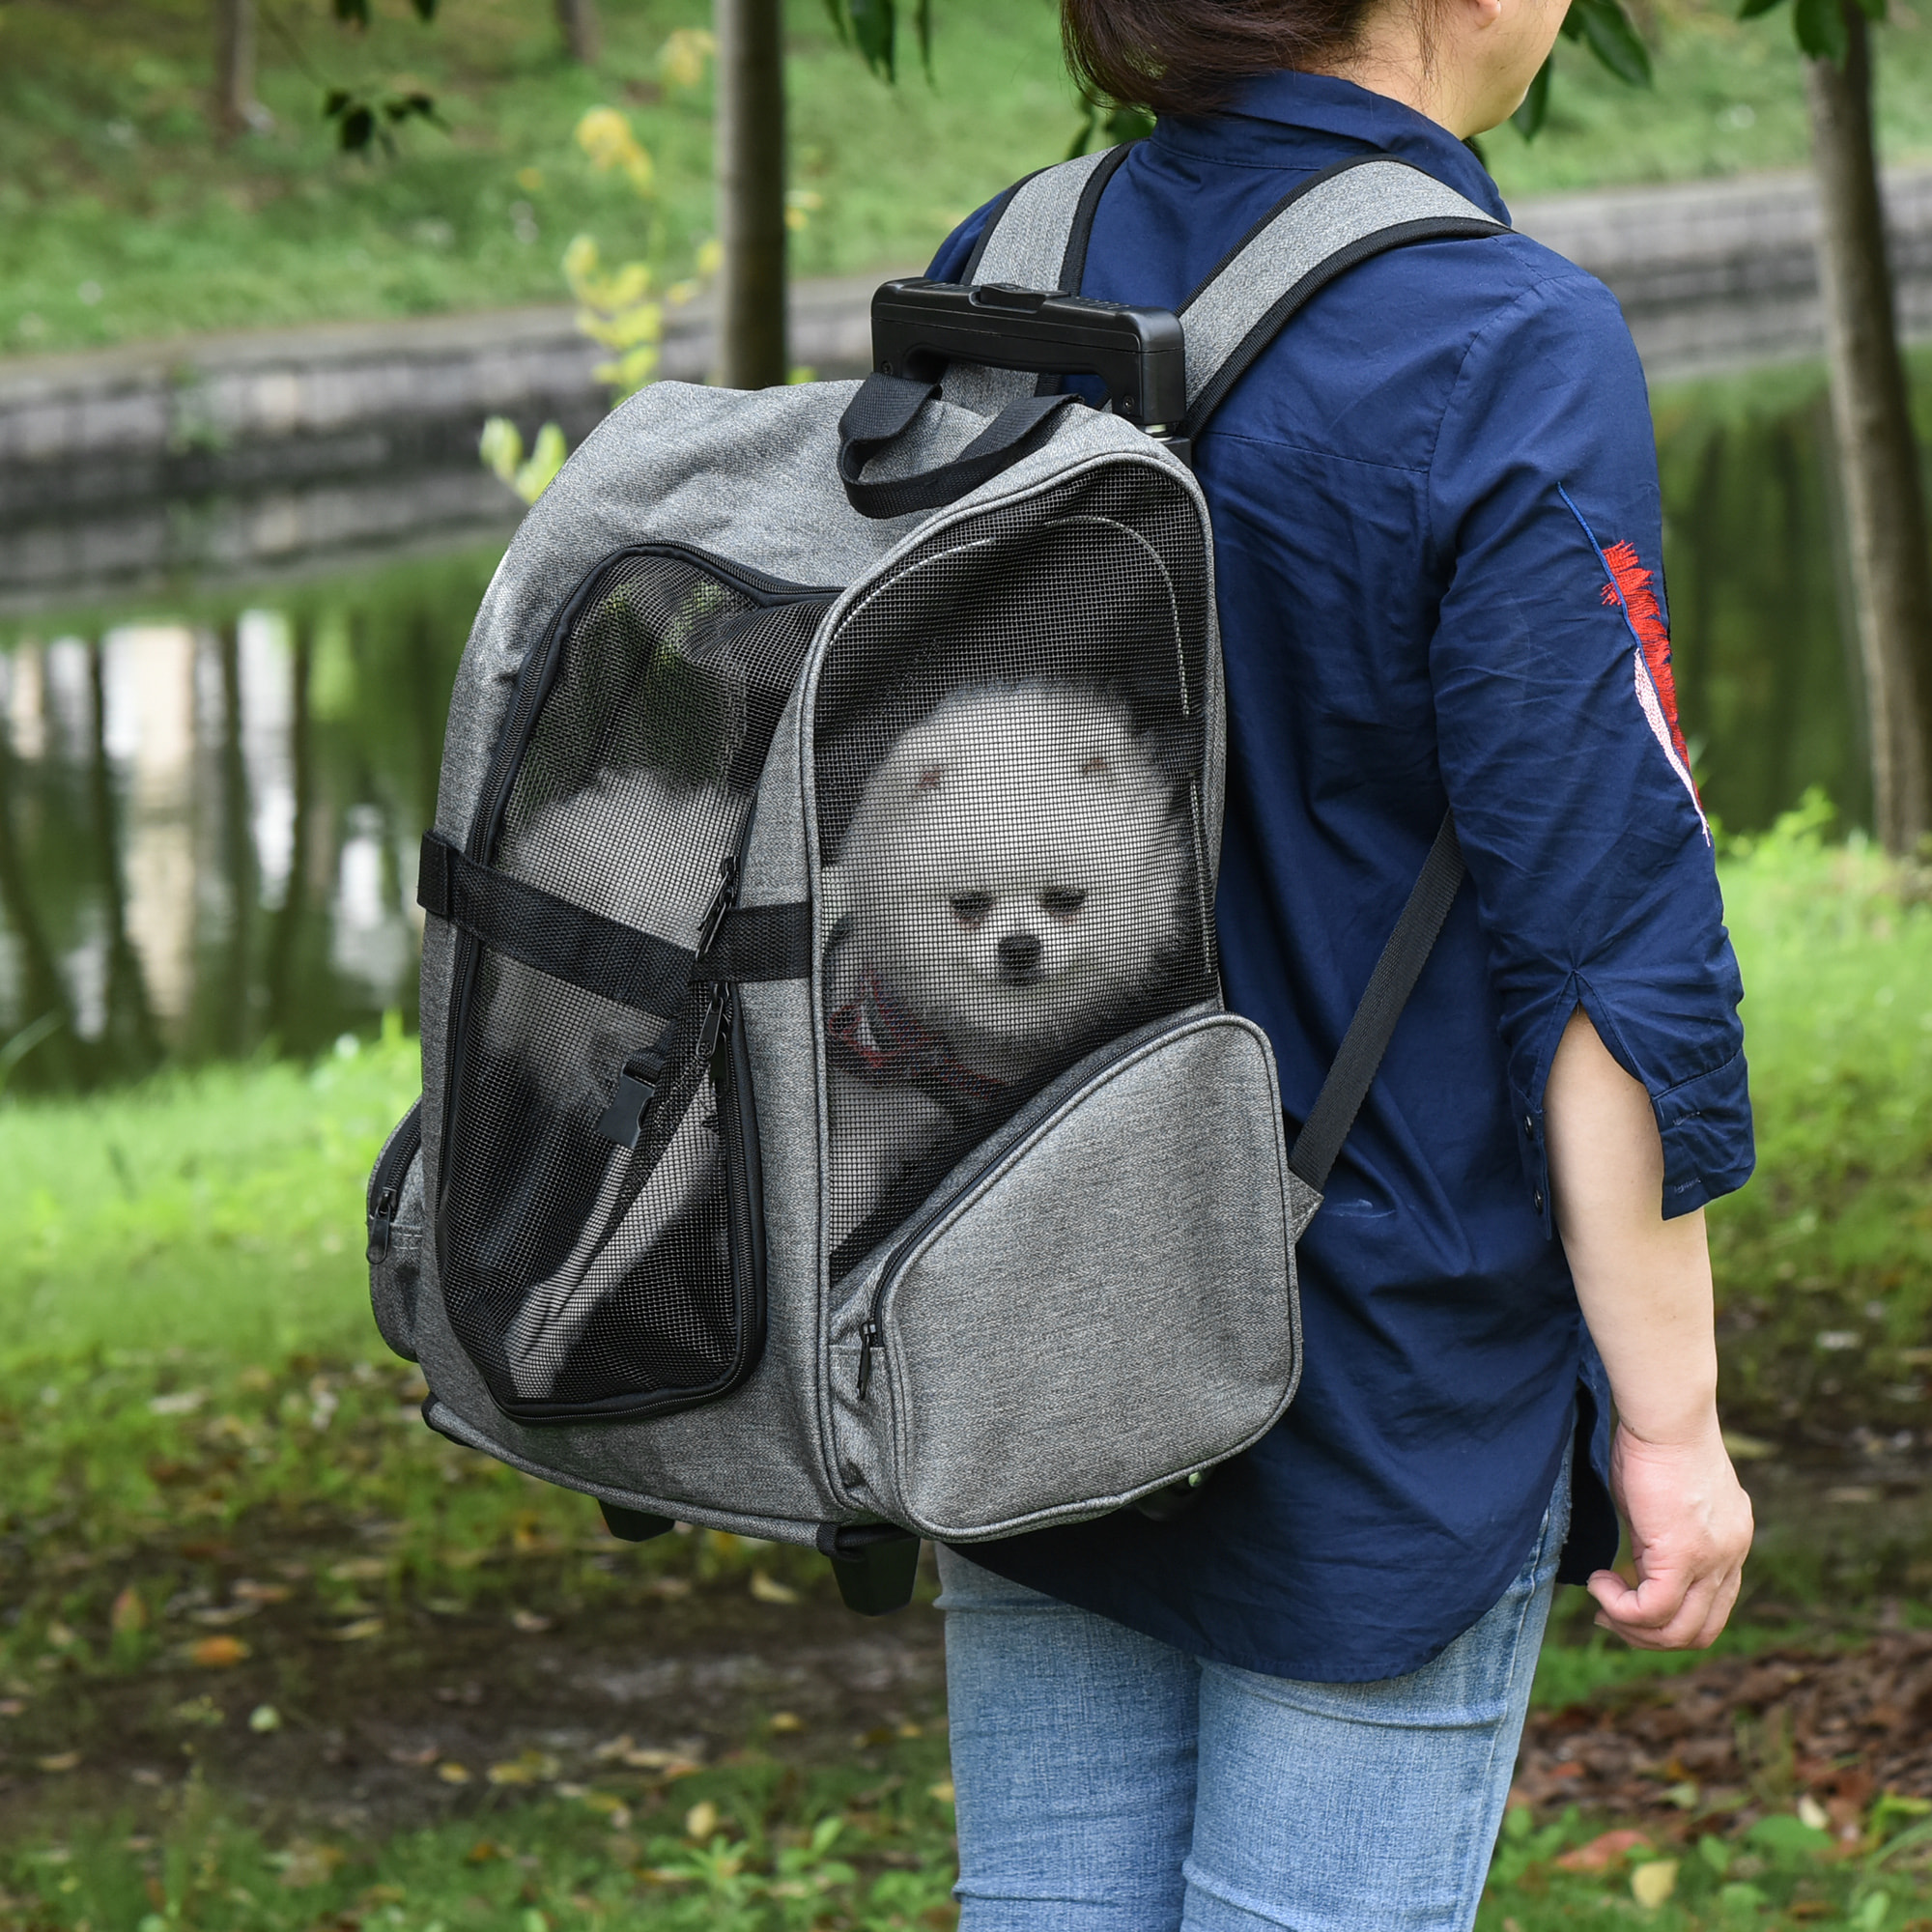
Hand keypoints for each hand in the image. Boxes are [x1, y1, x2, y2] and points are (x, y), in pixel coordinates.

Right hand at [1587, 1417, 1753, 1649]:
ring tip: (1602, 1600)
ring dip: (1632, 1628)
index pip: (1713, 1608)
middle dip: (1648, 1635)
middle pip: (1700, 1632)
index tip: (1626, 1597)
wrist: (1666, 1415)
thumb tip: (1636, 1558)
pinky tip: (1598, 1581)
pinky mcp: (1683, 1556)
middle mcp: (1731, 1557)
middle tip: (1608, 1616)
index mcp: (1730, 1542)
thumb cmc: (1654, 1439)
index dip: (1668, 1617)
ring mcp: (1713, 1561)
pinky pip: (1652, 1610)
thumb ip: (1660, 1533)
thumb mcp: (1662, 1498)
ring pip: (1679, 1632)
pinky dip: (1620, 1607)